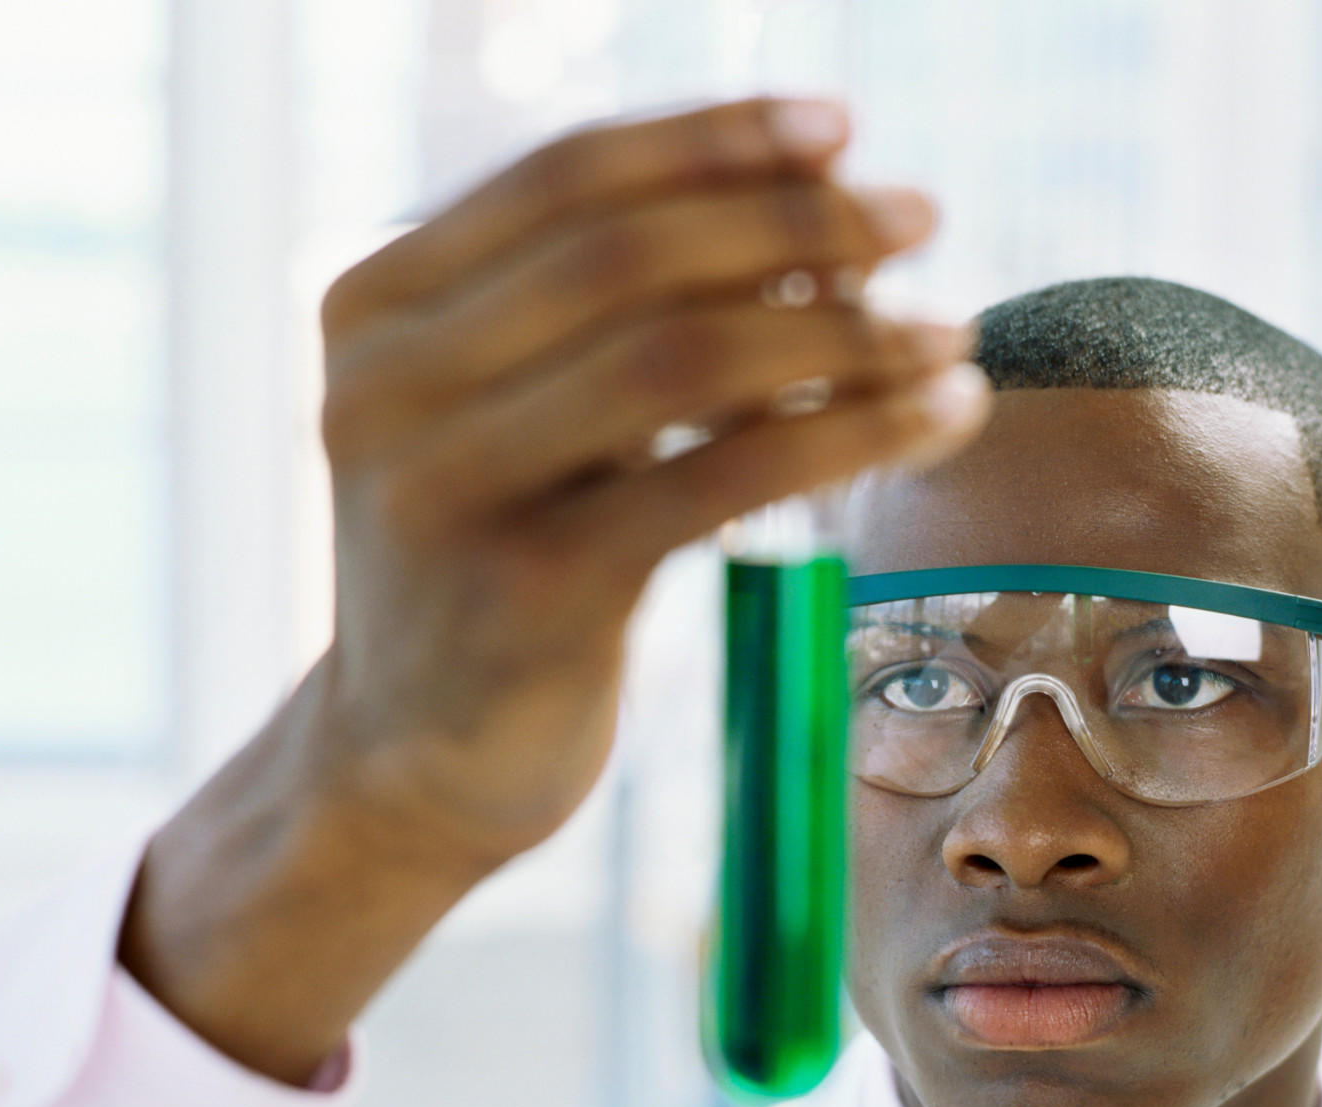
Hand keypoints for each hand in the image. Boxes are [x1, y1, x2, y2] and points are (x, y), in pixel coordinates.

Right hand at [316, 95, 986, 864]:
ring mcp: (448, 492)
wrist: (410, 762)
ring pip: (683, 358)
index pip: (563, 177)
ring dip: (842, 334)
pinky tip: (935, 415)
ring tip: (948, 332)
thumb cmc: (493, 567)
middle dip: (796, 222)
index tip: (840, 128)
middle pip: (628, 255)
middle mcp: (385, 387)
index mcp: (373, 308)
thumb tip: (816, 211)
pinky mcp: (530, 595)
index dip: (713, 140)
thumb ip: (602, 317)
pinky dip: (848, 434)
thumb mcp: (510, 417)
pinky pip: (722, 480)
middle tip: (920, 219)